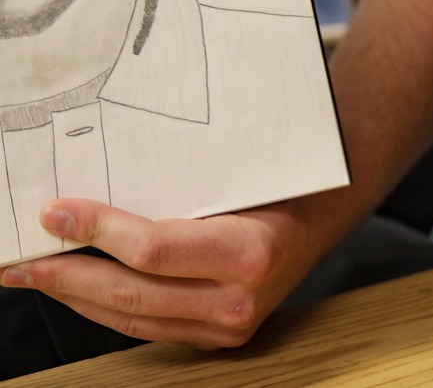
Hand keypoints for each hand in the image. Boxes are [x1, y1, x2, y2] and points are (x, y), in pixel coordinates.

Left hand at [0, 198, 320, 348]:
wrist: (322, 217)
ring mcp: (228, 327)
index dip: (97, 232)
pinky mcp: (217, 339)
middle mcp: (239, 301)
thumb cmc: (280, 186)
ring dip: (74, 296)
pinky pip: (146, 326)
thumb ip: (176, 189)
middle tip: (22, 259)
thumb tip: (95, 187)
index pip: (152, 250)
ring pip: (131, 318)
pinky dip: (105, 307)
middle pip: (131, 293)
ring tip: (35, 276)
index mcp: (251, 253)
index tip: (55, 213)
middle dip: (66, 275)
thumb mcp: (237, 176)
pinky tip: (78, 289)